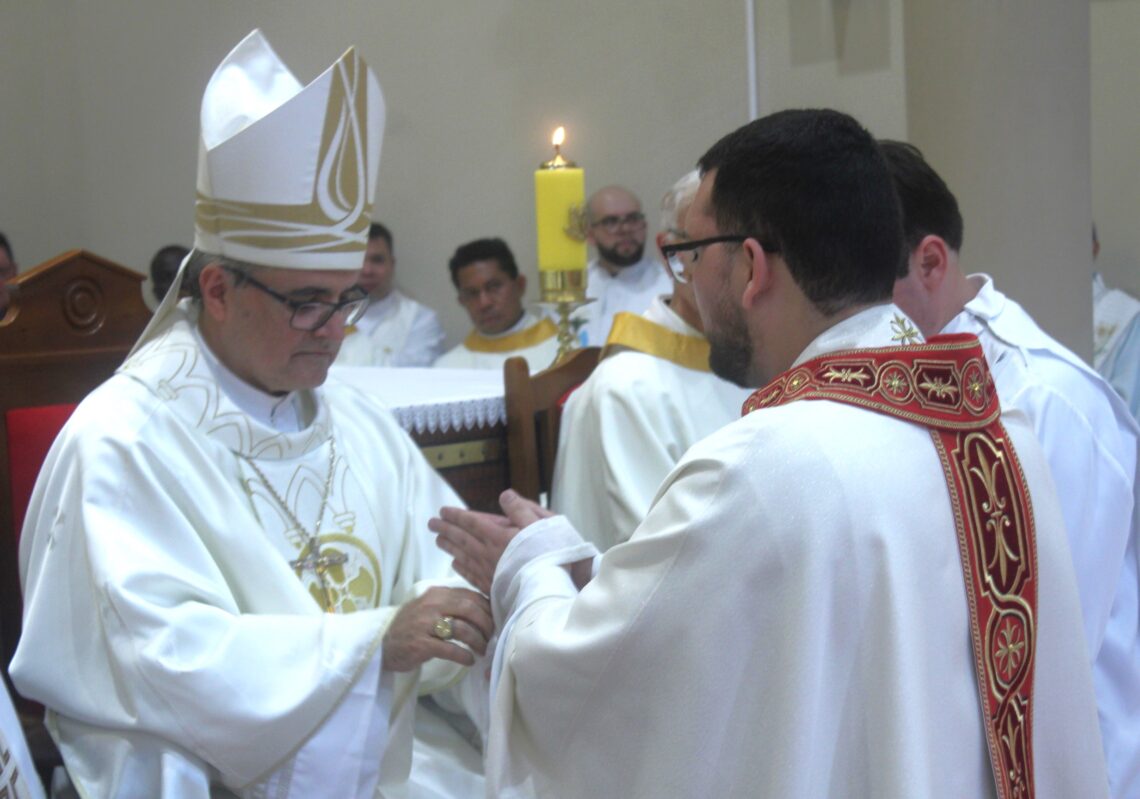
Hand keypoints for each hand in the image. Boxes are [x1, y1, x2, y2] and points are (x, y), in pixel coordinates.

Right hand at [382, 586, 493, 671]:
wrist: (382, 644)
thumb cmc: (412, 627)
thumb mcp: (430, 608)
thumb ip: (452, 605)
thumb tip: (484, 611)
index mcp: (436, 593)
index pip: (470, 596)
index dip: (487, 609)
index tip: (495, 620)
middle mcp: (431, 605)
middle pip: (470, 610)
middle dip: (486, 624)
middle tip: (491, 637)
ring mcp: (425, 624)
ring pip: (463, 629)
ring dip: (478, 642)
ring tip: (481, 650)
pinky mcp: (421, 644)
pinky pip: (450, 649)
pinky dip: (464, 656)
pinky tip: (469, 661)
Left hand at [429, 490, 552, 593]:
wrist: (550, 589)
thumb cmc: (550, 554)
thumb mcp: (541, 524)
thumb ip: (521, 509)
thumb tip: (504, 495)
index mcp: (499, 536)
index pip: (472, 523)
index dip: (457, 516)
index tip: (442, 511)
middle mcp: (489, 553)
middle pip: (462, 539)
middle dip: (446, 529)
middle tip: (431, 523)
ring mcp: (489, 572)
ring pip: (463, 556)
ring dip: (449, 546)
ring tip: (438, 540)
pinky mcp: (492, 588)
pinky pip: (470, 575)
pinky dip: (461, 567)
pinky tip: (454, 564)